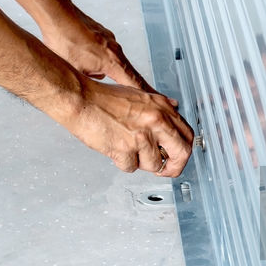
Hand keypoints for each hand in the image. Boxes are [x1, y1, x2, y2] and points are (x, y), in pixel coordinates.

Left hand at [40, 3, 159, 93]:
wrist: (57, 14)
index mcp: (112, 62)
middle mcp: (115, 50)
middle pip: (132, 73)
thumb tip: (96, 83)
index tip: (160, 100)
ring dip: (116, 72)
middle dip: (141, 86)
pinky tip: (87, 58)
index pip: (135, 83)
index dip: (148, 94)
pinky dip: (103, 58)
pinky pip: (107, 52)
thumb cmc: (63, 39)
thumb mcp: (76, 71)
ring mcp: (109, 41)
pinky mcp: (102, 35)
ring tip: (103, 75)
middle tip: (153, 96)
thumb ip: (90, 81)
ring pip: (117, 62)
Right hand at [60, 75, 194, 177]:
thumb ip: (159, 106)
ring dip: (141, 162)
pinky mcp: (125, 149)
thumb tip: (174, 111)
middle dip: (175, 166)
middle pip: (181, 153)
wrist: (78, 99)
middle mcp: (156, 121)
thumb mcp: (138, 95)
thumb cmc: (102, 97)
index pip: (187, 134)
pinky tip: (115, 149)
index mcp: (161, 108)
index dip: (184, 149)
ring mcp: (142, 136)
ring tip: (127, 149)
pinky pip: (131, 167)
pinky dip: (122, 163)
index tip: (176, 156)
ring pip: (154, 164)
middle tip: (166, 170)